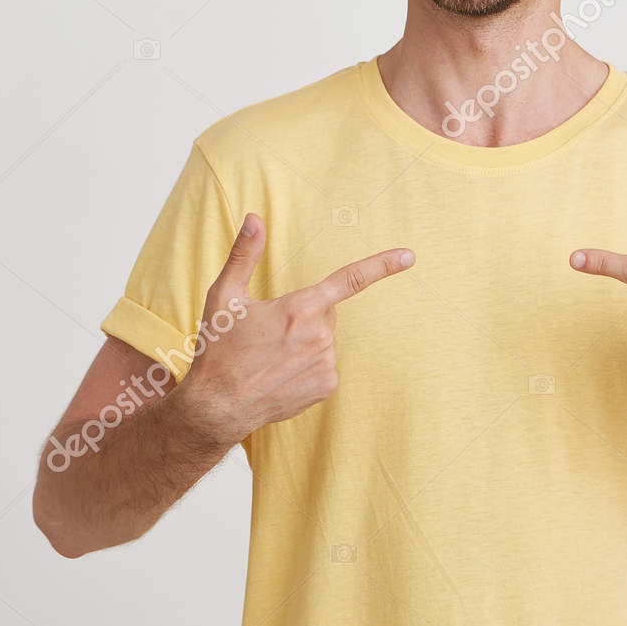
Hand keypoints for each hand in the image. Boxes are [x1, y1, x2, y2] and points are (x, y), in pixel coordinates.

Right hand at [181, 212, 414, 445]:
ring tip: (270, 357)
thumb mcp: (224, 297)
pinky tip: (280, 374)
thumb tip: (255, 218)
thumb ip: (244, 254)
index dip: (383, 265)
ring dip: (304, 342)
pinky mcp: (327, 386)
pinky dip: (306, 365)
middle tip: (268, 332)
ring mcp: (326, 363)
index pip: (350, 279)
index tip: (409, 256)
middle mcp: (320, 335)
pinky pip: (324, 364)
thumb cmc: (218, 350)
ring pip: (324, 339)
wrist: (217, 407)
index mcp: (300, 308)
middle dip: (303, 315)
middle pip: (325, 312)